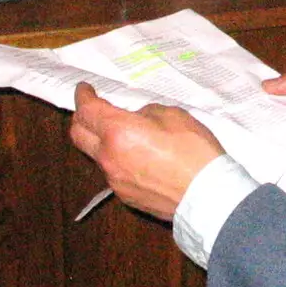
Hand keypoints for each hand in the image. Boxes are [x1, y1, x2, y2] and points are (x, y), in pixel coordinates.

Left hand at [70, 83, 224, 220]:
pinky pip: (114, 173)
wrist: (207, 195)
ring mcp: (114, 180)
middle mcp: (108, 157)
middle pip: (78, 134)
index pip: (87, 110)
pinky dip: (120, 161)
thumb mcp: (173, 115)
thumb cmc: (194, 151)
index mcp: (118, 131)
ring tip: (126, 136)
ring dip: (103, 142)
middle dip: (82, 118)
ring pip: (97, 155)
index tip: (85, 89)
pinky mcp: (125, 197)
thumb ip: (146, 113)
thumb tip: (136, 119)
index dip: (83, 96)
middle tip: (94, 109)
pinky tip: (141, 159)